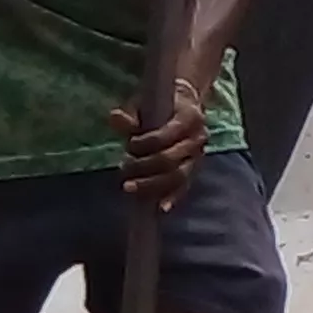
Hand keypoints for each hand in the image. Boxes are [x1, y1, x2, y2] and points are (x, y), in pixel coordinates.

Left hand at [107, 89, 208, 212]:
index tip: (129, 145)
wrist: (184, 108)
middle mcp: (198, 137)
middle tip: (124, 167)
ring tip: (129, 187)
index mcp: (190, 116)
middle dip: (144, 166)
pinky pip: (184, 187)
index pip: (167, 135)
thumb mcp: (144, 105)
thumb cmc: (159, 107)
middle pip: (171, 159)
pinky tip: (160, 207)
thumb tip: (114, 117)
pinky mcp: (195, 171)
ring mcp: (198, 156)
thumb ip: (130, 115)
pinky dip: (172, 197)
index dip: (145, 143)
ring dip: (152, 184)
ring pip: (178, 176)